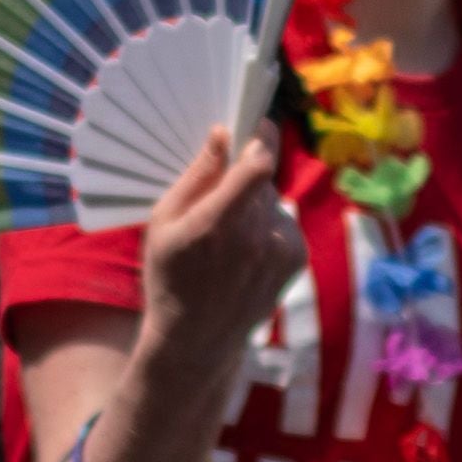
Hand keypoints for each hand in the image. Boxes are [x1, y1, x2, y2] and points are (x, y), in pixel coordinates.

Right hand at [129, 124, 302, 400]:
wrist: (197, 339)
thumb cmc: (169, 276)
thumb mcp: (163, 222)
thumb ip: (197, 176)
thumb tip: (222, 134)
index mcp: (218, 222)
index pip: (259, 165)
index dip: (262, 137)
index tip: (258, 123)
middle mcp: (257, 236)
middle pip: (262, 179)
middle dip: (245, 177)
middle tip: (220, 199)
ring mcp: (281, 250)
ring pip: (273, 201)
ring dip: (256, 206)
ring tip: (229, 240)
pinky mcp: (297, 259)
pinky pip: (284, 221)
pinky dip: (269, 227)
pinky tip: (246, 253)